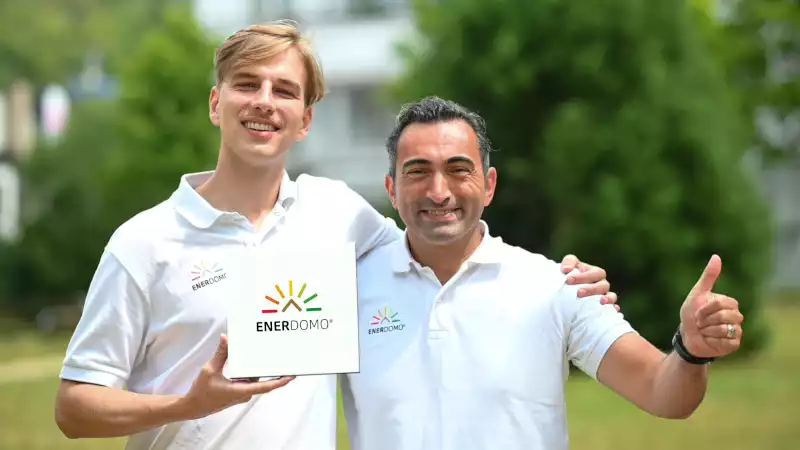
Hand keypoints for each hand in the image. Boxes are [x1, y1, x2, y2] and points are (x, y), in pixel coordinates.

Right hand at [179, 334, 294, 419]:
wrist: (193, 407)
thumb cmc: (201, 391)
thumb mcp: (209, 370)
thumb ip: (220, 354)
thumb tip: (226, 338)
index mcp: (240, 390)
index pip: (265, 387)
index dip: (279, 382)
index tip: (291, 376)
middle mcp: (245, 393)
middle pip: (263, 382)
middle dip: (274, 372)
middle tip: (285, 360)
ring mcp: (242, 394)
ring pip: (256, 381)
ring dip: (262, 371)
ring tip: (271, 357)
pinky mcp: (238, 392)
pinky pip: (250, 382)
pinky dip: (252, 373)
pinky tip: (252, 363)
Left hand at [561, 254, 618, 310]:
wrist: (567, 289)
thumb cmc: (570, 275)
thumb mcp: (568, 265)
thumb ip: (568, 262)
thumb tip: (567, 269)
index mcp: (595, 272)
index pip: (595, 273)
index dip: (583, 277)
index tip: (569, 280)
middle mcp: (602, 284)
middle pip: (603, 285)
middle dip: (591, 289)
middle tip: (578, 292)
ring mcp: (604, 295)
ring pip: (611, 296)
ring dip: (608, 298)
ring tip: (601, 301)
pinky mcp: (602, 307)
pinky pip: (612, 308)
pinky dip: (614, 309)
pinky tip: (614, 310)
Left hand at [679, 255, 743, 357]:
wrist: (687, 337)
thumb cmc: (691, 315)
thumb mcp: (697, 294)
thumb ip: (708, 276)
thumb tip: (716, 256)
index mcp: (729, 303)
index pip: (721, 303)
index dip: (705, 309)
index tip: (698, 313)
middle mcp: (736, 316)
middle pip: (725, 316)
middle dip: (706, 320)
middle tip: (700, 323)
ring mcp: (737, 331)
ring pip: (725, 329)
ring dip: (708, 331)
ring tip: (704, 332)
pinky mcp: (735, 344)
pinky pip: (726, 342)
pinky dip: (712, 341)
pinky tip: (710, 340)